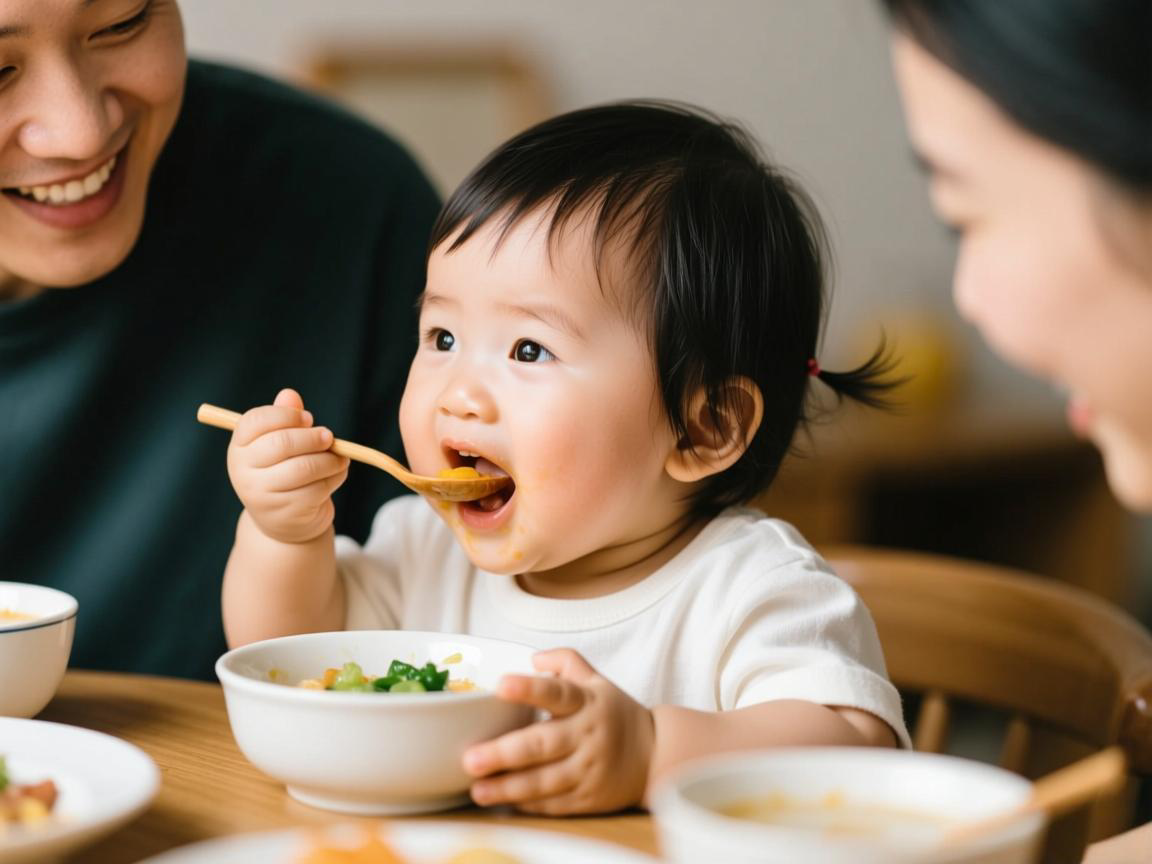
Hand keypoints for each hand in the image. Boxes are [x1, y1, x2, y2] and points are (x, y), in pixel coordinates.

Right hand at [226, 388, 348, 543]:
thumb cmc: (283, 470)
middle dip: (312, 437)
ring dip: (329, 459)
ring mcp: (262, 495)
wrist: (283, 521)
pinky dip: (334, 477)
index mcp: (239, 447)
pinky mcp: (285, 513)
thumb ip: (284, 418)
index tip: (307, 418)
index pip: (255, 421)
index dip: (285, 415)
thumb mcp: (279, 444)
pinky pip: (317, 489)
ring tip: (339, 457)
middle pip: (281, 443)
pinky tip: (337, 473)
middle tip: (328, 437)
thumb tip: (289, 394)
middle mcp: (243, 472)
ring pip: (303, 468)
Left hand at [462, 648, 653, 814]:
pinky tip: (503, 800)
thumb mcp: (598, 681)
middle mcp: (587, 735)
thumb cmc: (615, 715)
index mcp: (587, 702)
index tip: (500, 685)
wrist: (656, 756)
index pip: (557, 692)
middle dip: (504, 753)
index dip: (529, 689)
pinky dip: (527, 803)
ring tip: (478, 789)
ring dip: (508, 787)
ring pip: (544, 781)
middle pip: (542, 744)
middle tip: (470, 758)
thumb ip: (566, 661)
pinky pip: (553, 803)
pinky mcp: (588, 798)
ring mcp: (589, 770)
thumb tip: (533, 657)